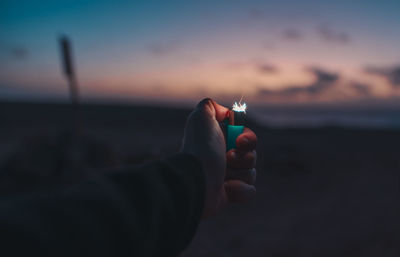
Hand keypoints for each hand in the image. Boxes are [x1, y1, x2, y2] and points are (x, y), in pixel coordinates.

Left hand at [181, 98, 256, 217]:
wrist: (195, 181)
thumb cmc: (200, 150)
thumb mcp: (201, 117)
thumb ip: (210, 106)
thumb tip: (225, 113)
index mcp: (219, 141)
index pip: (246, 137)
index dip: (248, 138)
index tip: (240, 141)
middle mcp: (223, 158)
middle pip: (252, 155)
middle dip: (245, 157)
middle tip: (228, 157)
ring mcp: (227, 177)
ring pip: (252, 173)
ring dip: (240, 173)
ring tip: (224, 176)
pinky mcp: (230, 194)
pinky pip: (250, 190)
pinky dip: (240, 190)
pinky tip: (225, 188)